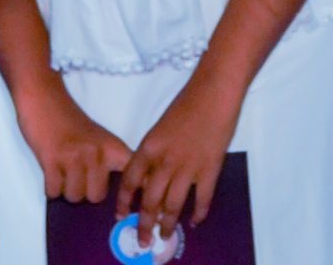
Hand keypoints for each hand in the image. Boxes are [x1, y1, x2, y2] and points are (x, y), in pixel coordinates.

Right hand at [16, 87, 131, 203]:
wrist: (42, 94)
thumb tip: (117, 198)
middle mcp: (96, 153)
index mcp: (112, 147)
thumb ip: (108, 162)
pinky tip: (50, 169)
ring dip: (66, 188)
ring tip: (62, 169)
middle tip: (76, 174)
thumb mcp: (97, 138)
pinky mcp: (51, 159)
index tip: (126, 209)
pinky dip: (50, 187)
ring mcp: (74, 157)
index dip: (132, 197)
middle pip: (97, 197)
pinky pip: (54, 191)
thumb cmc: (69, 118)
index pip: (133, 178)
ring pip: (74, 196)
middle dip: (85, 190)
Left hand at [116, 70, 241, 245]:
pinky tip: (194, 222)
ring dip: (168, 223)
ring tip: (165, 235)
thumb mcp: (160, 128)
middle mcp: (165, 161)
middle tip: (143, 239)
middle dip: (144, 223)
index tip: (120, 216)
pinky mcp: (210, 171)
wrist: (212, 93)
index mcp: (149, 147)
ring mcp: (188, 168)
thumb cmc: (185, 104)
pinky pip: (202, 200)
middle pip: (150, 200)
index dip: (124, 201)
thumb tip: (150, 179)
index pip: (130, 180)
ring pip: (173, 205)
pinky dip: (198, 214)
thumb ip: (154, 154)